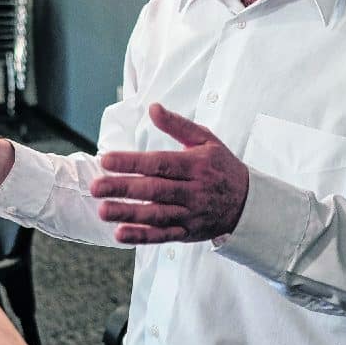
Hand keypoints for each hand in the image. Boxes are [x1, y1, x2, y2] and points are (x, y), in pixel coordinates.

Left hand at [91, 103, 248, 243]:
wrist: (249, 203)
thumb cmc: (222, 167)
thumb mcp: (206, 140)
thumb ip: (178, 124)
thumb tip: (153, 108)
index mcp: (196, 165)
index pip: (159, 163)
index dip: (132, 162)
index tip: (107, 160)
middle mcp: (193, 190)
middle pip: (154, 190)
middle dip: (123, 188)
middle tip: (96, 186)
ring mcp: (190, 214)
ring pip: (156, 215)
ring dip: (128, 214)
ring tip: (103, 210)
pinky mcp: (188, 232)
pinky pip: (163, 236)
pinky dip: (142, 237)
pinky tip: (120, 234)